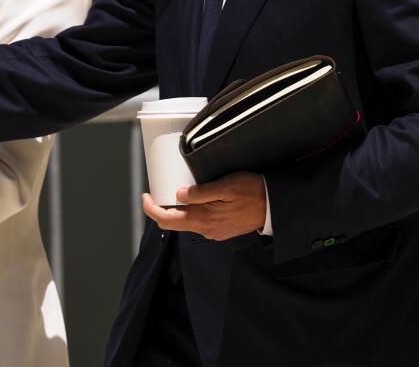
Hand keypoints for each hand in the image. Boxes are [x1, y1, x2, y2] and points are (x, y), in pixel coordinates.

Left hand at [141, 172, 266, 240]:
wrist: (273, 206)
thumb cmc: (251, 192)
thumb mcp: (225, 187)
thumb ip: (200, 193)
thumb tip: (178, 194)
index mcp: (202, 220)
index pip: (166, 220)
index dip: (150, 209)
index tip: (145, 195)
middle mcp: (205, 230)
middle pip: (172, 223)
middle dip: (160, 209)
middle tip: (156, 192)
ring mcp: (212, 232)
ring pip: (185, 223)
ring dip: (176, 210)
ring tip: (174, 192)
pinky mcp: (219, 230)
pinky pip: (198, 223)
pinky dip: (189, 212)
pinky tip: (193, 201)